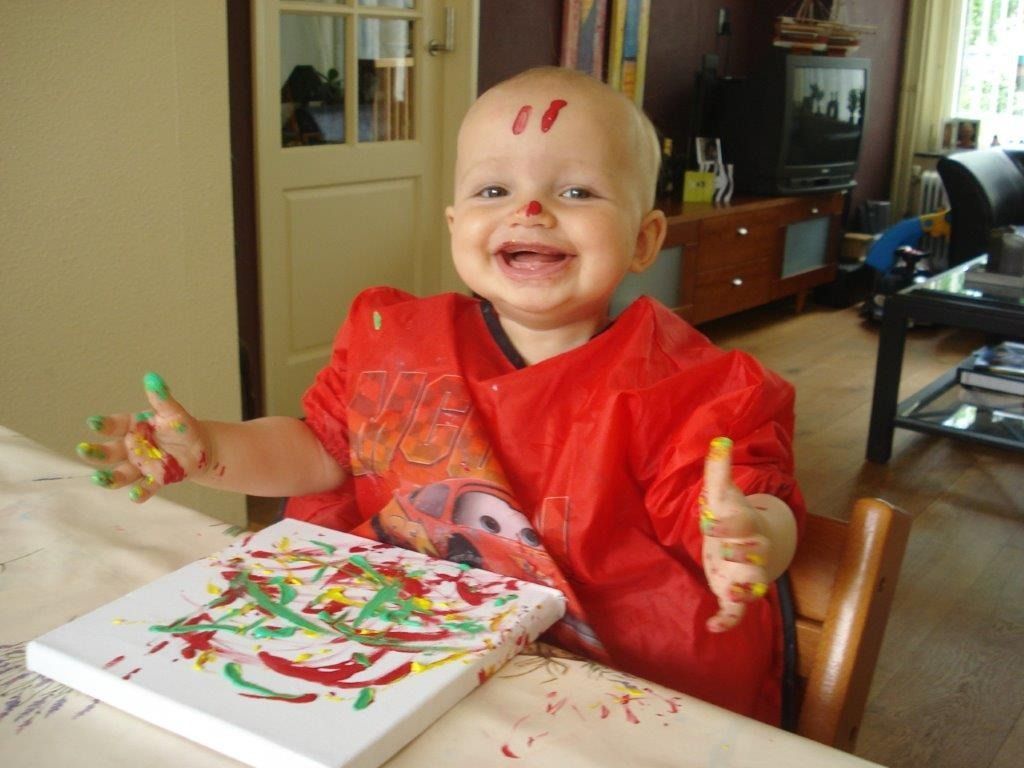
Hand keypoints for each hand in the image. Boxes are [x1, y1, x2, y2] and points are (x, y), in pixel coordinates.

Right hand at [76, 372, 211, 502]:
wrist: (200, 449)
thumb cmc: (182, 428)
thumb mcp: (174, 412)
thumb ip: (161, 399)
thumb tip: (152, 377)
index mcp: (133, 428)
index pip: (115, 425)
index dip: (104, 425)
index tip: (93, 422)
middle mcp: (132, 448)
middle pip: (110, 452)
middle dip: (96, 452)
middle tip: (83, 449)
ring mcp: (142, 465)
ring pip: (121, 474)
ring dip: (109, 478)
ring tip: (98, 478)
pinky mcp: (156, 479)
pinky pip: (146, 487)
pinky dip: (139, 492)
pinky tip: (134, 496)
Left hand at [699, 437, 770, 632]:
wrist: (750, 544)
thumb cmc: (733, 516)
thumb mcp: (724, 494)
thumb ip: (718, 470)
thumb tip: (718, 440)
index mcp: (747, 525)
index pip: (742, 523)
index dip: (727, 523)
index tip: (708, 520)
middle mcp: (752, 553)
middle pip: (754, 555)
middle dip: (741, 555)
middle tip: (725, 552)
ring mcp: (746, 576)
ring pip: (753, 587)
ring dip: (744, 591)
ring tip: (732, 592)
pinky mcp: (735, 595)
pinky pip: (737, 613)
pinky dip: (727, 621)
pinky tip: (711, 627)